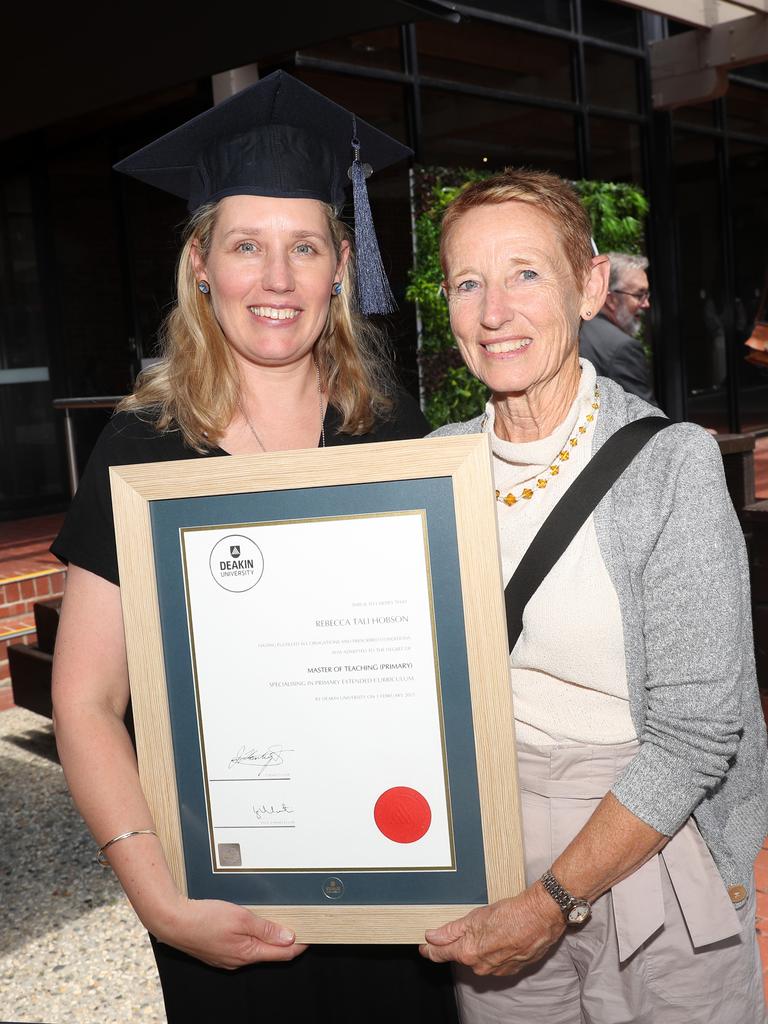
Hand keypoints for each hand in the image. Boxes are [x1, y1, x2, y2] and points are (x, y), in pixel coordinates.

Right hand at [152, 897, 307, 968]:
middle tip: (297, 924)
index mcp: (247, 953)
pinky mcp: (218, 952)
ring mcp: (227, 958)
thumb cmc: (205, 918)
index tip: (311, 935)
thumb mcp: (241, 918)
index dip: (299, 945)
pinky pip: (242, 947)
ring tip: (277, 922)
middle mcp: (238, 960)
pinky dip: (252, 938)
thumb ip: (266, 928)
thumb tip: (288, 937)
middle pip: (270, 953)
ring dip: (268, 938)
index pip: (282, 954)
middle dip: (285, 941)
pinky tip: (251, 926)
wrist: (174, 921)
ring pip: (255, 950)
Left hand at [419, 884, 564, 976]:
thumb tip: (431, 937)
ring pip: (479, 959)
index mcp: (468, 952)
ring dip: (479, 947)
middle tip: (466, 927)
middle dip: (460, 944)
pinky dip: (494, 951)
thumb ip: (450, 930)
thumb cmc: (510, 913)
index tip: (424, 947)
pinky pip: (495, 962)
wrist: (539, 917)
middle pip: (461, 956)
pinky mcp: (511, 969)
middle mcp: (481, 966)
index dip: (430, 950)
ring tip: (489, 929)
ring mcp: (497, 969)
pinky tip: (500, 937)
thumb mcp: (475, 917)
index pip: (441, 954)